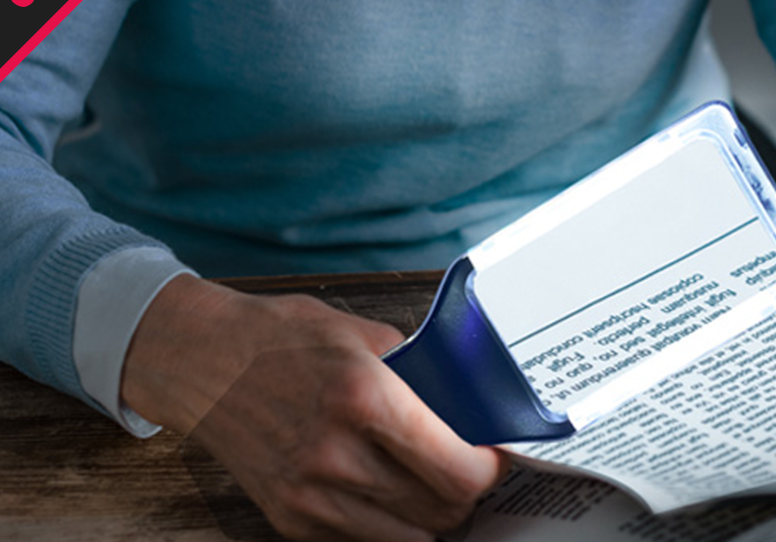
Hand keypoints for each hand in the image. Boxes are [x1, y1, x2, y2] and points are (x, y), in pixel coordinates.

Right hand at [123, 276, 507, 540]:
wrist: (200, 360)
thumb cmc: (282, 338)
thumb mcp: (366, 335)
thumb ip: (422, 374)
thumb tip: (474, 406)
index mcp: (365, 398)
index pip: (457, 469)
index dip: (490, 471)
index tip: (495, 458)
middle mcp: (336, 454)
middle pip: (442, 510)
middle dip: (468, 493)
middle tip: (469, 470)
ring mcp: (309, 494)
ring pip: (409, 537)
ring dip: (431, 515)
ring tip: (432, 484)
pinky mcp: (288, 518)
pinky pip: (363, 540)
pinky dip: (388, 524)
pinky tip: (388, 492)